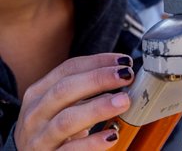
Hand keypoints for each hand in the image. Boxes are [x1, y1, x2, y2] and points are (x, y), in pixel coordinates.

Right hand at [15, 53, 134, 150]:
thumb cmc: (52, 128)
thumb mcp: (61, 105)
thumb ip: (85, 91)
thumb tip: (122, 75)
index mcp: (39, 93)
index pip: (67, 70)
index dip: (97, 62)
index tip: (124, 61)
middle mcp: (35, 114)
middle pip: (64, 90)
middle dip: (97, 79)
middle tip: (126, 75)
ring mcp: (40, 138)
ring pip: (66, 120)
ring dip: (97, 108)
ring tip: (123, 101)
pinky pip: (71, 150)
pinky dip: (92, 142)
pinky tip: (112, 135)